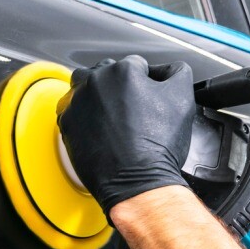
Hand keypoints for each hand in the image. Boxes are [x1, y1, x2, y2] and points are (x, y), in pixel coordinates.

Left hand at [57, 55, 195, 215]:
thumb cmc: (157, 146)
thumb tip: (168, 69)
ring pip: (84, 86)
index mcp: (123, 71)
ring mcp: (77, 102)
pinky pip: (71, 110)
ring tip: (111, 114)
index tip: (149, 98)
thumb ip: (176, 73)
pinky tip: (97, 127)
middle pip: (107, 73)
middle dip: (119, 86)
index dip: (146, 81)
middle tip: (132, 109)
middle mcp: (95, 82)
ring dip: (96, 94)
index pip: (136, 65)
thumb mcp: (182, 99)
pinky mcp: (66, 123)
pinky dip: (82, 114)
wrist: (136, 183)